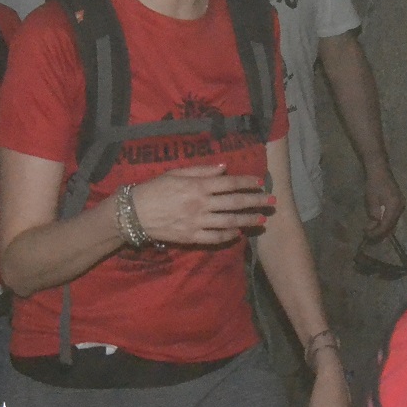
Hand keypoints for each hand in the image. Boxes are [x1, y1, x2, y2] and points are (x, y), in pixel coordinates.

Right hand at [127, 166, 274, 246]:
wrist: (134, 213)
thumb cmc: (154, 189)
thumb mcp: (175, 173)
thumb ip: (201, 171)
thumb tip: (224, 168)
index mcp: (197, 186)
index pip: (229, 183)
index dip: (247, 183)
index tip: (261, 183)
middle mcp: (201, 204)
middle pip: (235, 202)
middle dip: (256, 202)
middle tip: (273, 202)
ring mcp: (197, 222)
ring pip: (229, 222)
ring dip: (247, 220)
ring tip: (262, 220)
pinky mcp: (191, 237)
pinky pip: (214, 238)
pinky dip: (228, 236)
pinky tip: (238, 234)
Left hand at [363, 165, 405, 238]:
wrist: (380, 170)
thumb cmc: (374, 183)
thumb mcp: (371, 200)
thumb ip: (373, 214)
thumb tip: (373, 227)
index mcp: (394, 206)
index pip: (386, 225)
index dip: (377, 232)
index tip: (367, 236)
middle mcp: (400, 207)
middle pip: (391, 225)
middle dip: (380, 232)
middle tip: (368, 236)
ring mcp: (401, 205)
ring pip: (392, 222)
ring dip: (382, 228)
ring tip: (371, 231)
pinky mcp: (399, 203)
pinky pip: (393, 217)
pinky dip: (385, 222)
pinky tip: (377, 224)